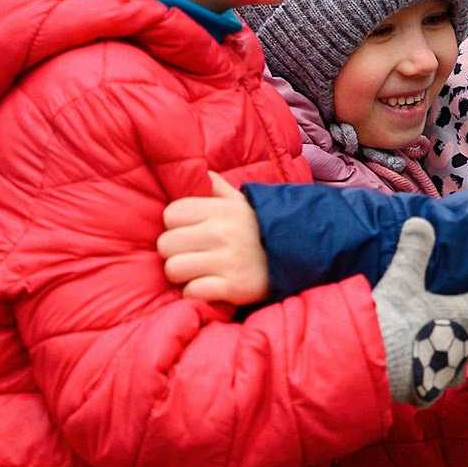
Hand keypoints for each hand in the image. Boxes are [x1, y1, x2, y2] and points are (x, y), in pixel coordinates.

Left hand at [159, 174, 272, 303]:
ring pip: (173, 269)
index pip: (171, 214)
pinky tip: (212, 287)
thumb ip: (218, 187)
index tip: (192, 233)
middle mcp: (221, 232)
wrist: (300, 256)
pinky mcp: (234, 288)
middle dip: (176, 252)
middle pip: (166, 244)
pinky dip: (198, 293)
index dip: (177, 225)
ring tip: (200, 272)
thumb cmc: (261, 230)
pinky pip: (192, 292)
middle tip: (194, 256)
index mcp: (221, 209)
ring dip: (184, 275)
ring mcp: (227, 261)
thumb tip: (201, 173)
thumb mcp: (243, 202)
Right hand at [373, 218, 467, 406]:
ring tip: (467, 357)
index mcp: (462, 317)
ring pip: (466, 370)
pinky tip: (426, 376)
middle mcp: (463, 348)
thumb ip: (414, 252)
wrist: (368, 364)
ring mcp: (446, 375)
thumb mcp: (401, 279)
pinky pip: (434, 387)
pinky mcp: (425, 395)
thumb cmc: (391, 320)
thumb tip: (420, 222)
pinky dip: (432, 380)